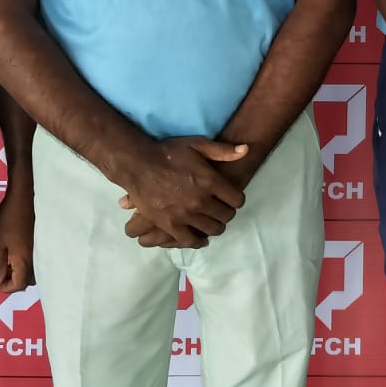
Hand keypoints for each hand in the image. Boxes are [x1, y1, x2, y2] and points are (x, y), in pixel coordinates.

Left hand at [0, 188, 35, 292]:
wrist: (26, 196)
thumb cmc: (9, 219)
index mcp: (25, 262)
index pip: (16, 286)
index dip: (3, 286)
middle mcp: (36, 260)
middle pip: (25, 281)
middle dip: (11, 279)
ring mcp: (40, 251)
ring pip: (31, 271)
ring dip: (18, 270)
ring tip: (6, 260)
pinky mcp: (42, 243)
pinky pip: (34, 261)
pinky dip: (24, 262)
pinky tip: (14, 251)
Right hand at [111, 136, 248, 248]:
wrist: (138, 164)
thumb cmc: (169, 152)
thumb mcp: (197, 145)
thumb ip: (223, 150)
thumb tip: (247, 149)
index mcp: (210, 180)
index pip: (236, 199)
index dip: (237, 199)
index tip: (232, 198)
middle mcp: (200, 200)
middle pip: (226, 216)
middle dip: (227, 213)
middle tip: (222, 210)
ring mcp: (185, 214)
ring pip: (211, 229)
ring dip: (215, 226)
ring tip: (212, 221)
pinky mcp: (170, 225)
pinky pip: (190, 240)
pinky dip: (198, 241)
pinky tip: (200, 238)